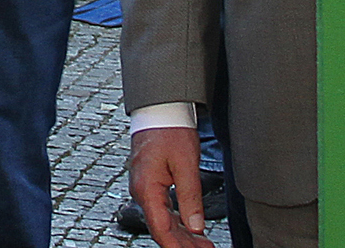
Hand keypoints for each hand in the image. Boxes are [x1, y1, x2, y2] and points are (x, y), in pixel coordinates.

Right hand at [129, 126, 210, 247]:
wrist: (160, 109)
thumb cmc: (171, 131)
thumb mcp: (186, 164)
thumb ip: (191, 197)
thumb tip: (195, 226)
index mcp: (147, 189)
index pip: (161, 228)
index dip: (176, 246)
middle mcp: (142, 191)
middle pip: (161, 227)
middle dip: (182, 244)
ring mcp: (145, 188)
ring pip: (162, 220)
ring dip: (182, 234)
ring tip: (203, 244)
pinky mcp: (150, 183)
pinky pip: (162, 209)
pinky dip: (177, 221)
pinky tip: (191, 228)